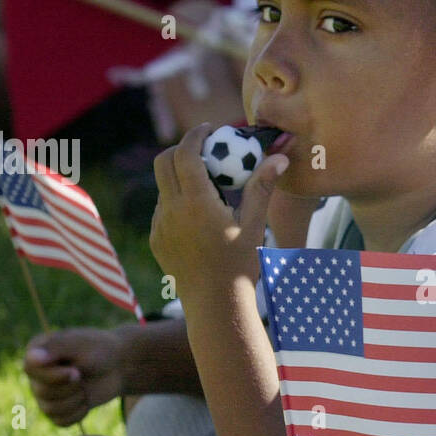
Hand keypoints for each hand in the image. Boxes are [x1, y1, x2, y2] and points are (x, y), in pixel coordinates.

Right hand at [23, 327, 126, 425]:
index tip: (76, 371)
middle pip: (41, 392)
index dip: (55, 376)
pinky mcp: (57, 410)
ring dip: (75, 400)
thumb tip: (32, 358)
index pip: (31, 370)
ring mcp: (44, 394)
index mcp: (36, 351)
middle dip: (70, 387)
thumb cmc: (99, 349)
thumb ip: (55, 347)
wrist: (118, 365)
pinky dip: (78, 413)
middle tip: (82, 376)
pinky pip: (60, 421)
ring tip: (85, 388)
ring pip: (50, 409)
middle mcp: (36, 374)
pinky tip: (86, 400)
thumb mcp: (79, 343)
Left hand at [148, 123, 288, 297]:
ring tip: (207, 187)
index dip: (196, 136)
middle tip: (204, 150)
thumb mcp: (253, 225)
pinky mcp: (156, 239)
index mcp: (196, 202)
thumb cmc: (239, 265)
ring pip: (163, 187)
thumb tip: (279, 158)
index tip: (210, 130)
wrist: (215, 305)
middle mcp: (171, 210)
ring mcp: (160, 225)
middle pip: (163, 162)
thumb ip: (261, 188)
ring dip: (180, 178)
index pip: (186, 154)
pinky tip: (200, 217)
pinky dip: (178, 202)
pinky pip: (163, 210)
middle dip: (181, 149)